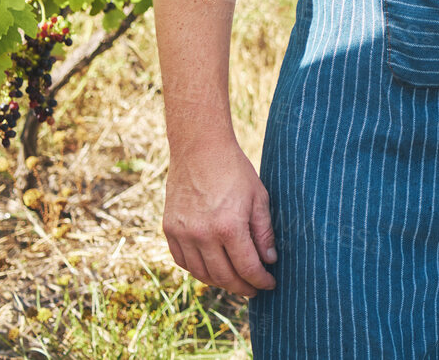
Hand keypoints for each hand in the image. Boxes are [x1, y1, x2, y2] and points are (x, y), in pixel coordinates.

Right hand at [163, 139, 277, 297]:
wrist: (200, 149)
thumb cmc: (235, 170)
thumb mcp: (259, 197)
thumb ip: (264, 231)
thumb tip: (269, 260)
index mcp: (228, 227)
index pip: (247, 268)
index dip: (260, 280)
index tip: (270, 284)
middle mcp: (202, 235)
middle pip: (223, 276)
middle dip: (242, 287)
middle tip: (254, 289)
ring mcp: (182, 233)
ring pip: (201, 273)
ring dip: (220, 282)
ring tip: (235, 282)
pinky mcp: (169, 229)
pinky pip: (182, 261)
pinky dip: (198, 270)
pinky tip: (211, 269)